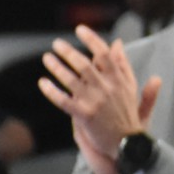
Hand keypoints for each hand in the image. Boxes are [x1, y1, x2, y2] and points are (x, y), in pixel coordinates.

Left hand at [40, 29, 162, 173]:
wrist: (127, 144)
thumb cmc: (128, 116)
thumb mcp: (131, 88)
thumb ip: (124, 65)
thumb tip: (117, 44)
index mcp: (120, 80)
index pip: (104, 54)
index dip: (91, 39)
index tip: (79, 29)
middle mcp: (107, 88)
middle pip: (84, 64)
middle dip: (68, 51)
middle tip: (56, 44)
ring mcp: (95, 102)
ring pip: (71, 79)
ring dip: (56, 67)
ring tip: (47, 58)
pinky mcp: (83, 115)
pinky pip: (63, 100)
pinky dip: (51, 90)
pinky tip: (42, 83)